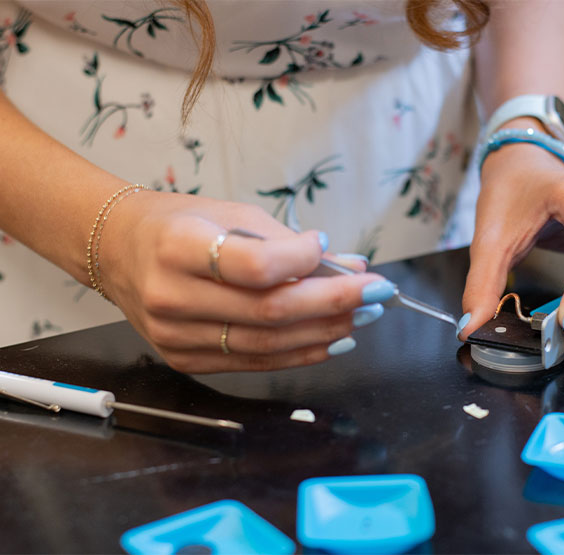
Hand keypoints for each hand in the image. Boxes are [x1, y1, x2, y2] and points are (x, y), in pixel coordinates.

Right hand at [97, 191, 390, 372]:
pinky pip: (254, 361)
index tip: (336, 251)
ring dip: (325, 331)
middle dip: (334, 303)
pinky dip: (299, 352)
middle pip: (270, 312)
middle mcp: (171, 297)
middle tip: (377, 293)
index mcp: (178, 247)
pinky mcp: (186, 360)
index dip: (305, 262)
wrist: (120, 251)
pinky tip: (332, 339)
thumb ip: (288, 243)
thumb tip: (349, 266)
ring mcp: (175, 337)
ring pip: (267, 344)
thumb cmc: (179, 224)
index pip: (255, 265)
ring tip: (363, 315)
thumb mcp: (232, 216)